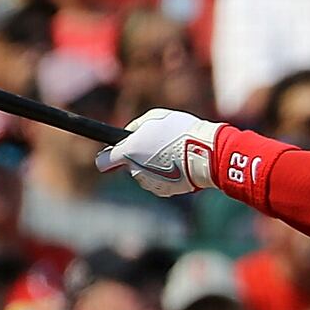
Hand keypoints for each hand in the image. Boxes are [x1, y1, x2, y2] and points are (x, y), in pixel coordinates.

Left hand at [96, 109, 222, 196]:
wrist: (206, 154)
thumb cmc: (181, 131)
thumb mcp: (155, 117)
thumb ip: (136, 127)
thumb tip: (129, 134)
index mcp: (128, 152)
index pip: (103, 161)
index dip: (108, 156)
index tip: (116, 152)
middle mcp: (135, 171)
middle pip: (128, 167)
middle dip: (137, 158)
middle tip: (156, 146)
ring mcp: (150, 184)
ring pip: (144, 175)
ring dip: (152, 167)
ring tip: (171, 154)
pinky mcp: (164, 192)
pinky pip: (159, 183)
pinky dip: (165, 175)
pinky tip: (178, 164)